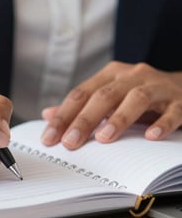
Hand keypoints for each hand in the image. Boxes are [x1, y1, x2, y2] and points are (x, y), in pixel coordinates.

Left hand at [40, 61, 181, 148]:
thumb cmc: (139, 94)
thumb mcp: (110, 96)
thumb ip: (82, 106)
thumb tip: (49, 115)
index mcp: (110, 75)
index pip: (81, 94)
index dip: (63, 115)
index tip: (49, 138)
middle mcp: (131, 76)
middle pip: (104, 96)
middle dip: (84, 120)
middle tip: (69, 143)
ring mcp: (157, 86)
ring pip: (136, 98)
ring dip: (118, 118)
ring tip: (103, 138)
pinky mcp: (179, 100)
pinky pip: (172, 111)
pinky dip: (161, 123)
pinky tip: (151, 137)